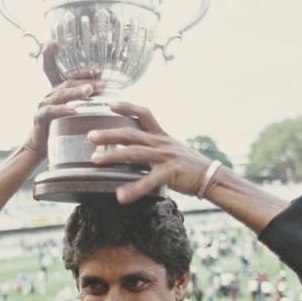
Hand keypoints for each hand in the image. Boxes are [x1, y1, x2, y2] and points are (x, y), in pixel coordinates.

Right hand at [23, 74, 105, 159]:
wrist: (40, 147)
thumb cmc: (60, 130)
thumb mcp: (75, 117)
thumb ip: (87, 107)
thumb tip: (108, 103)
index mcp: (61, 91)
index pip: (73, 76)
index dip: (84, 71)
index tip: (98, 69)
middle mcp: (52, 94)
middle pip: (69, 82)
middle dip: (85, 81)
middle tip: (102, 84)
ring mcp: (44, 104)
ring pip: (61, 94)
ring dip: (76, 92)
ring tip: (89, 91)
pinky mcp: (39, 117)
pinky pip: (51, 111)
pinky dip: (63, 110)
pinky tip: (74, 110)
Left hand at [87, 102, 210, 203]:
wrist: (212, 176)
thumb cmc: (189, 166)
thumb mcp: (171, 150)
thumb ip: (154, 147)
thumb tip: (134, 151)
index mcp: (161, 136)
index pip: (144, 114)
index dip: (127, 106)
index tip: (110, 103)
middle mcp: (162, 143)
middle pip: (131, 133)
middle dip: (109, 133)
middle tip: (89, 136)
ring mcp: (165, 156)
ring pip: (135, 153)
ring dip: (113, 156)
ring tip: (95, 160)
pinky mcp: (170, 172)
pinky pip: (148, 181)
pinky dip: (133, 189)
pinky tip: (121, 196)